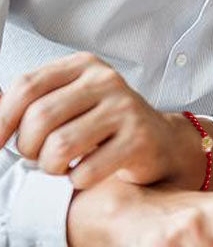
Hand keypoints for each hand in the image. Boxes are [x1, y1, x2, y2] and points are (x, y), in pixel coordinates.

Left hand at [0, 52, 183, 188]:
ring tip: (57, 167)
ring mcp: (125, 110)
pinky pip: (88, 169)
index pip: (28, 86)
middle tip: (35, 157)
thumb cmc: (110, 125)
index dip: (2, 118)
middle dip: (28, 146)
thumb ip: (36, 101)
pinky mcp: (139, 141)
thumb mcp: (74, 101)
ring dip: (50, 165)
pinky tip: (82, 174)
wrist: (162, 142)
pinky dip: (76, 179)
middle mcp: (106, 82)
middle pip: (41, 116)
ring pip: (62, 144)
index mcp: (84, 66)